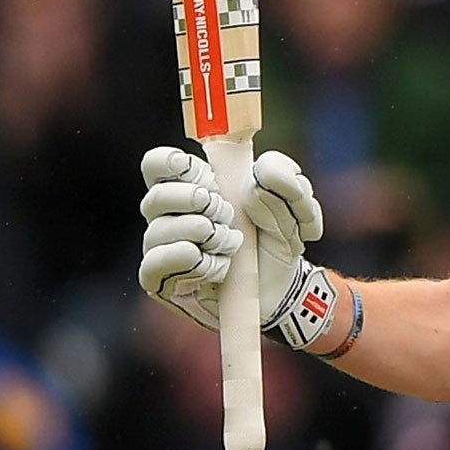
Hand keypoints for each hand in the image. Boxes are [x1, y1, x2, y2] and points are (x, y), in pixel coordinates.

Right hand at [139, 146, 331, 344]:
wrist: (284, 286)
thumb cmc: (277, 236)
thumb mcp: (293, 198)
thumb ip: (279, 172)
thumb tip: (252, 178)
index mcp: (190, 184)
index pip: (157, 163)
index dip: (176, 164)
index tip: (211, 177)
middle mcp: (168, 214)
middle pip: (156, 197)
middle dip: (201, 204)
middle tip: (230, 215)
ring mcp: (162, 248)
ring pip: (158, 231)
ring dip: (206, 235)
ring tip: (234, 245)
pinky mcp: (161, 281)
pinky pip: (156, 265)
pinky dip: (195, 262)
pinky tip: (221, 266)